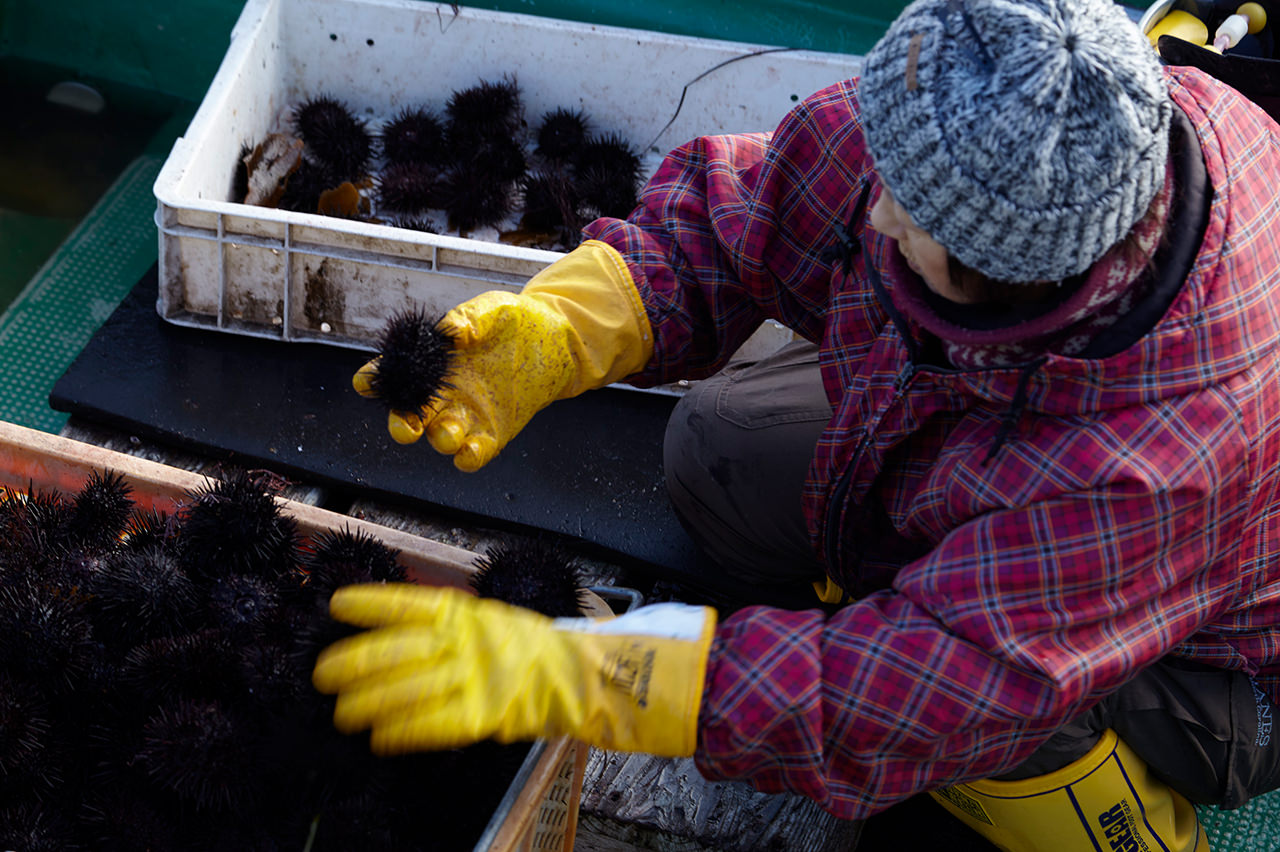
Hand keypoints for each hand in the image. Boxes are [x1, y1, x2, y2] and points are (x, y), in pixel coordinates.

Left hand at [311, 584, 714, 756]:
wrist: (583, 675)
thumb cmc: (531, 648)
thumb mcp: (488, 621)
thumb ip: (447, 627)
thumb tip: (394, 631)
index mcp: (467, 613)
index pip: (410, 603)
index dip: (372, 604)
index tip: (338, 606)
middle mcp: (467, 642)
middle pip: (398, 651)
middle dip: (355, 662)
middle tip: (322, 673)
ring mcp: (476, 678)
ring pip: (408, 690)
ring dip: (369, 703)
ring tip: (341, 713)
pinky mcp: (485, 715)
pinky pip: (433, 725)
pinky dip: (403, 732)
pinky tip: (380, 738)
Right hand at [353, 240, 652, 471]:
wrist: (554, 340)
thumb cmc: (513, 321)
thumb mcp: (491, 310)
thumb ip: (468, 319)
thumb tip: (453, 333)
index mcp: (431, 363)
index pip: (393, 373)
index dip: (375, 379)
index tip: (367, 381)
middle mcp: (442, 393)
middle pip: (409, 416)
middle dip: (402, 425)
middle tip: (404, 428)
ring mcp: (466, 415)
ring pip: (440, 437)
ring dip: (440, 439)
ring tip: (449, 433)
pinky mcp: (493, 432)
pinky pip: (472, 454)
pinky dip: (468, 457)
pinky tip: (470, 450)